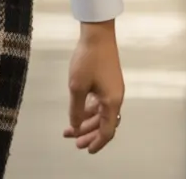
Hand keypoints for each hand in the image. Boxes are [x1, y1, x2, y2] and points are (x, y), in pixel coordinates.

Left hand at [64, 21, 124, 154]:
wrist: (97, 34)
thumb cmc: (88, 60)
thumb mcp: (77, 86)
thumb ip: (76, 109)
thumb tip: (75, 126)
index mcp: (112, 102)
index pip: (107, 131)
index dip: (97, 142)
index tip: (87, 150)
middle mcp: (115, 98)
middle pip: (104, 123)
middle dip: (88, 134)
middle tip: (74, 142)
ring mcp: (112, 89)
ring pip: (100, 113)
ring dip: (86, 121)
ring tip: (70, 129)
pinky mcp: (108, 81)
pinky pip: (100, 102)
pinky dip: (89, 109)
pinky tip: (78, 111)